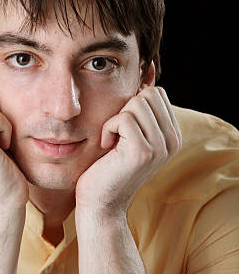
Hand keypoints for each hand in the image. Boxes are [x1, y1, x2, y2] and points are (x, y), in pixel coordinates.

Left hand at [75, 85, 181, 215]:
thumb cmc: (107, 166)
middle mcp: (172, 141)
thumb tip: (149, 70)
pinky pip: (123, 117)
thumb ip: (141, 108)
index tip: (123, 129)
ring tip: (113, 141)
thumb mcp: (129, 133)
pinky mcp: (142, 151)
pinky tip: (107, 147)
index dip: (132, 104)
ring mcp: (160, 147)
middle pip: (148, 93)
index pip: (156, 93)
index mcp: (173, 135)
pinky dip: (108, 128)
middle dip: (125, 109)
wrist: (100, 203)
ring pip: (136, 102)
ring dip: (116, 119)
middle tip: (117, 135)